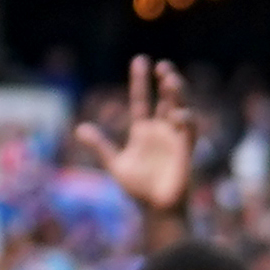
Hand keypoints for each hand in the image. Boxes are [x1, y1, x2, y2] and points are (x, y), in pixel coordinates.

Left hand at [98, 55, 200, 217]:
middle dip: (166, 82)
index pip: (142, 99)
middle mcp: (160, 130)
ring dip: (178, 94)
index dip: (140, 81)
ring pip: (180, 109)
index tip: (140, 60)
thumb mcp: (115, 164)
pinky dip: (186, 120)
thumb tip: (79, 128)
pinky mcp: (185, 150)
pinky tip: (179, 114)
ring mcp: (174, 138)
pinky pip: (190, 130)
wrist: (155, 209)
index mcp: (143, 130)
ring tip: (171, 79)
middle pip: (166, 99)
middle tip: (163, 67)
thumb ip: (100, 145)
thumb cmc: (138, 189)